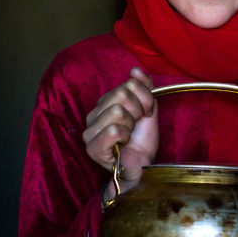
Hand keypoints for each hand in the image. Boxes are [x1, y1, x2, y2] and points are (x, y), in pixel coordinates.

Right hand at [82, 68, 157, 194]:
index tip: (145, 114)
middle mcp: (93, 115)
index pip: (129, 85)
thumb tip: (135, 70)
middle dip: (138, 111)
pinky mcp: (92, 148)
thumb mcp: (147, 109)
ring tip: (129, 135)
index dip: (145, 99)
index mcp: (104, 104)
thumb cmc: (142, 141)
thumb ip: (144, 88)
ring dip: (131, 125)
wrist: (142, 167)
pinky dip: (124, 136)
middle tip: (136, 126)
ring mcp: (89, 132)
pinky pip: (112, 130)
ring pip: (116, 111)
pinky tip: (123, 144)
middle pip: (122, 95)